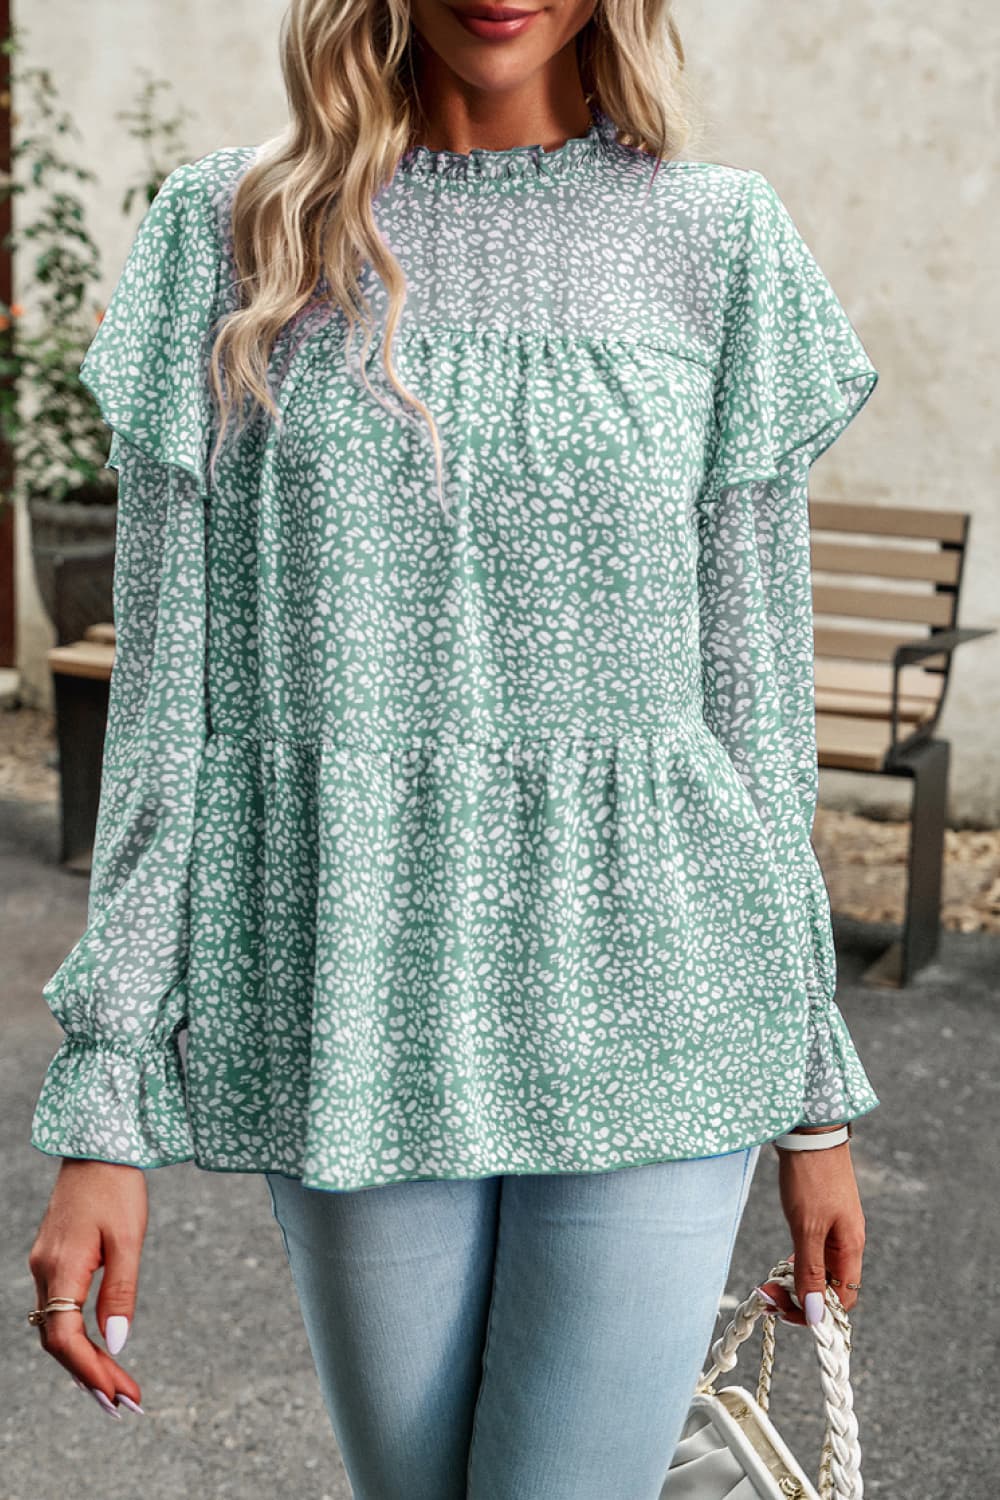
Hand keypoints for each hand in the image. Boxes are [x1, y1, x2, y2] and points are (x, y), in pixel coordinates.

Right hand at [28, 1159, 147, 1418]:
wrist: (97, 1144)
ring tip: (118, 1389)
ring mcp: (44, 1266)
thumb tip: (118, 1342)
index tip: (118, 1395)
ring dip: (86, 1361)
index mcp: (60, 1268)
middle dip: (91, 1376)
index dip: (89, 1370)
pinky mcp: (53, 1259)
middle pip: (59, 1341)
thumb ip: (121, 1290)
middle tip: (127, 1404)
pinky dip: (79, 1338)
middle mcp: (44, 1272)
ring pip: (57, 1329)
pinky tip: (100, 1352)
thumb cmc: (118, 1186)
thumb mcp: (129, 1237)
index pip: (65, 1338)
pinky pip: (59, 1311)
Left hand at [757, 1133, 865, 1327]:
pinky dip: (797, 1261)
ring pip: (819, 1269)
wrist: (809, 1131)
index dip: (817, 1313)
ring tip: (769, 1285)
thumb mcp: (806, 1228)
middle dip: (801, 1298)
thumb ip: (811, 1271)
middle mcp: (847, 1241)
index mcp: (851, 1247)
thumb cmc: (811, 1177)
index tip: (786, 1314)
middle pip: (830, 1287)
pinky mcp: (822, 1215)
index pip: (843, 1299)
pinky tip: (781, 1264)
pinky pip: (813, 1251)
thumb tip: (817, 1315)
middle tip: (769, 1299)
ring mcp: (835, 1228)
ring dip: (796, 1281)